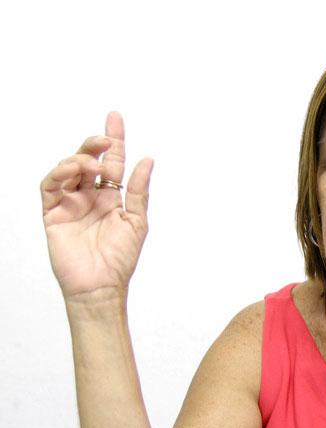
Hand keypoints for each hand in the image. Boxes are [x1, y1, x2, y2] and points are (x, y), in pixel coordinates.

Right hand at [41, 112, 153, 298]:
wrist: (100, 285)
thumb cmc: (119, 258)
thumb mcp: (137, 220)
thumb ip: (139, 190)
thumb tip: (147, 160)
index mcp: (111, 197)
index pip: (111, 162)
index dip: (114, 140)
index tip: (115, 117)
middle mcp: (90, 196)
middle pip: (88, 160)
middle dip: (95, 144)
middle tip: (105, 140)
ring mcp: (70, 203)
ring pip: (68, 168)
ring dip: (79, 159)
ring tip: (94, 165)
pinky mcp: (53, 213)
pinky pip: (50, 186)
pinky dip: (59, 173)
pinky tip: (75, 171)